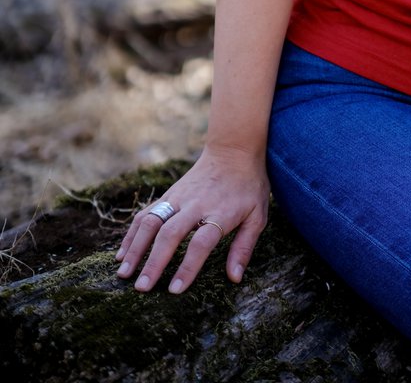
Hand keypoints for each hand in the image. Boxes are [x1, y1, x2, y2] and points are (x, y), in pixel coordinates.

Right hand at [115, 145, 269, 293]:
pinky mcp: (168, 194)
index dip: (188, 266)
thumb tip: (234, 278)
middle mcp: (195, 204)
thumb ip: (245, 246)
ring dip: (136, 248)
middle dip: (154, 262)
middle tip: (141, 289)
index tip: (175, 290)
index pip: (201, 242)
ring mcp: (179, 197)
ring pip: (151, 222)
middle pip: (170, 234)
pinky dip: (131, 234)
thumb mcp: (258, 214)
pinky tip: (122, 254)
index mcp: (220, 212)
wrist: (233, 149)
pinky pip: (145, 213)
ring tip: (124, 274)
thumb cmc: (248, 186)